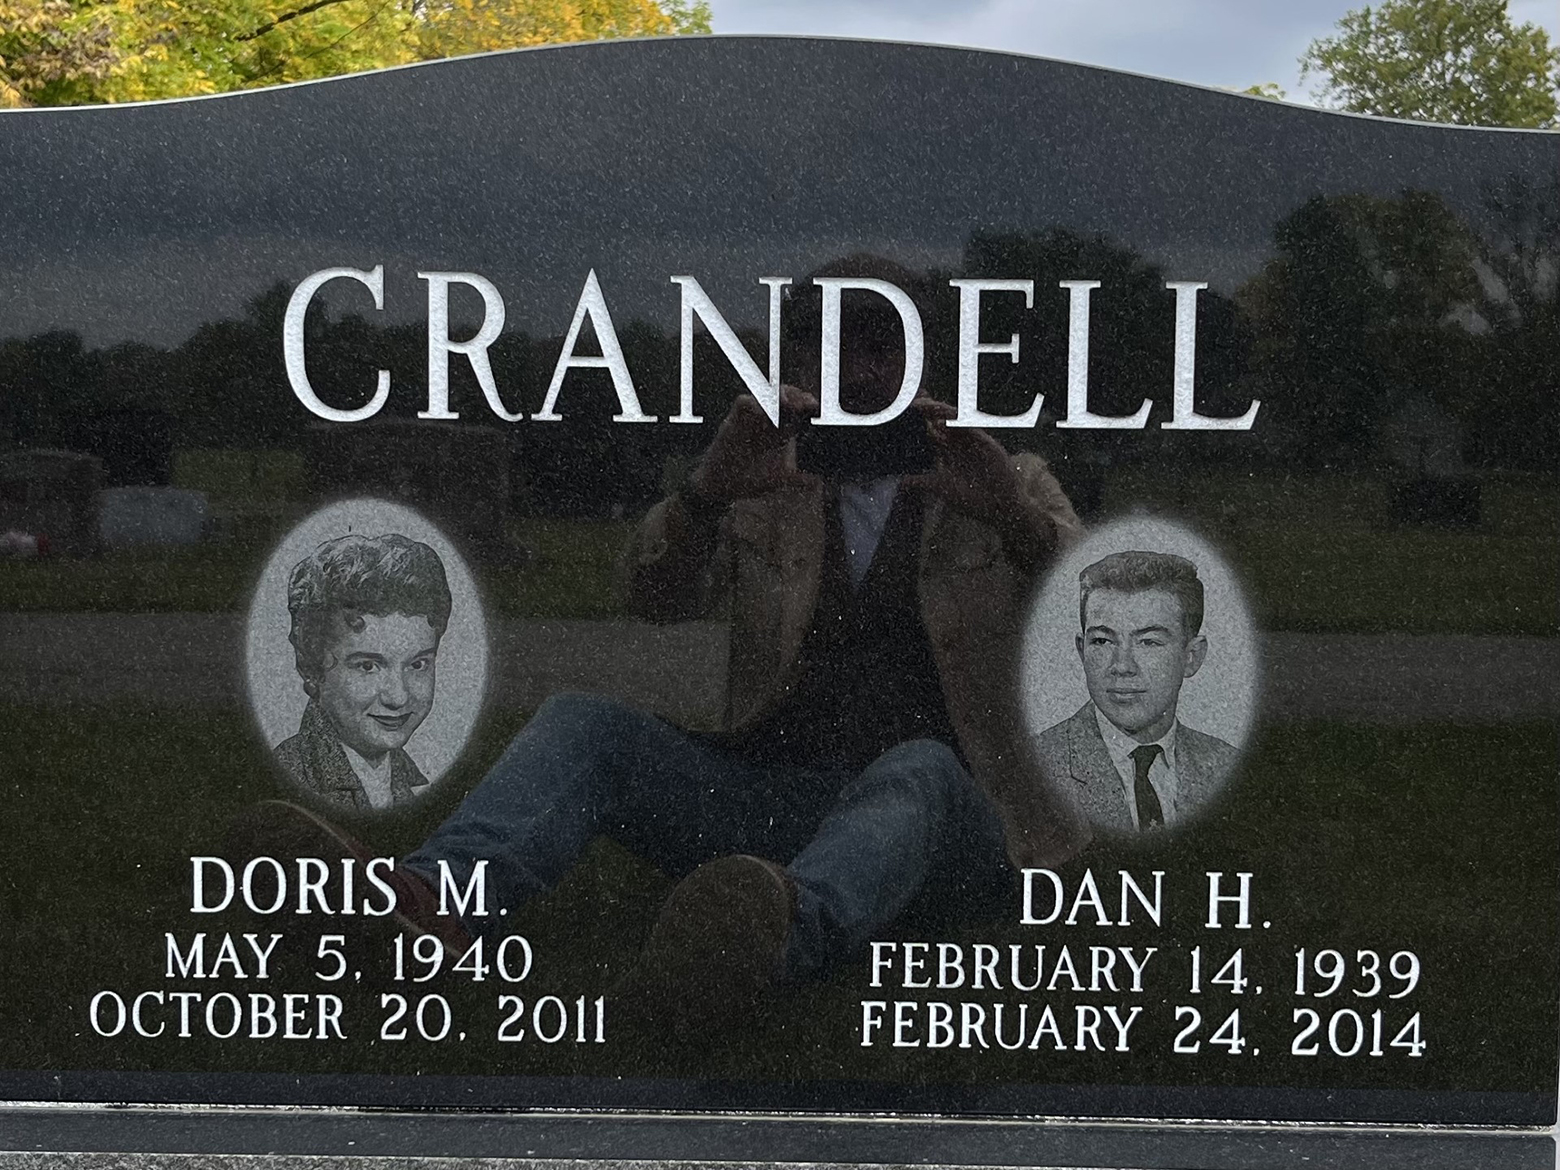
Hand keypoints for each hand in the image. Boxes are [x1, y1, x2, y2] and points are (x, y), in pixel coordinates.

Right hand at [690, 385, 818, 502]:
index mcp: (780, 432)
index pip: (796, 411)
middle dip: (795, 396)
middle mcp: (766, 422)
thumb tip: (816, 482)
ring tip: (786, 402)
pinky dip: (754, 405)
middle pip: (783, 397)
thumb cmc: (749, 481)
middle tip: (803, 402)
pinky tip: (764, 416)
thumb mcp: (778, 480)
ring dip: (777, 395)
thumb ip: (797, 478)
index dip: (806, 405)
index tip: (814, 407)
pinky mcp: (733, 421)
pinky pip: (743, 403)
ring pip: (764, 395)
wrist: (720, 487)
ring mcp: (749, 420)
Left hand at [904, 397, 1028, 531]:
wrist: (999, 509)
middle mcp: (961, 444)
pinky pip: (972, 430)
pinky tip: (944, 422)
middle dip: (929, 410)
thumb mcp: (942, 488)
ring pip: (956, 421)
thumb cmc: (973, 500)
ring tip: (925, 405)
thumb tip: (901, 481)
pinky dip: (958, 425)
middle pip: (943, 420)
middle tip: (914, 403)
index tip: (906, 412)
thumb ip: (922, 482)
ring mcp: (975, 443)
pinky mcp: (988, 446)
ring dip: (941, 412)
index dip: (921, 420)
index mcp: (950, 451)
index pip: (933, 430)